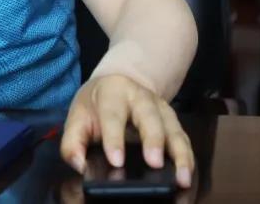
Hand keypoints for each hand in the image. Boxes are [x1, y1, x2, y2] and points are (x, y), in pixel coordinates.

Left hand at [59, 74, 193, 188]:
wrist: (120, 83)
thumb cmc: (97, 104)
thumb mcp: (77, 116)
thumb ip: (72, 142)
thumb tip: (79, 165)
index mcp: (113, 93)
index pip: (113, 115)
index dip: (114, 138)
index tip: (116, 161)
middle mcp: (141, 98)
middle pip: (149, 117)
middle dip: (153, 140)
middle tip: (154, 164)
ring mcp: (161, 109)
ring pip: (173, 128)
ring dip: (179, 153)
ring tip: (181, 176)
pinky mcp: (173, 122)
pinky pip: (184, 139)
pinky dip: (188, 157)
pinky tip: (187, 174)